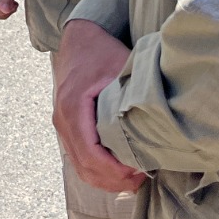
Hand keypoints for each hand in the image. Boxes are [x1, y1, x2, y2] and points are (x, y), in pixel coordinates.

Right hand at [53, 20, 146, 192]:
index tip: (138, 172)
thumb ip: (131, 95)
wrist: (79, 39)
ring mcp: (62, 125)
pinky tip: (119, 169)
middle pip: (84, 166)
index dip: (114, 170)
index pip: (90, 154)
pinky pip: (78, 158)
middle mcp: (63, 120)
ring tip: (133, 178)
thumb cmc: (101, 51)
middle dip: (113, 180)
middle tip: (141, 179)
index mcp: (73, 108)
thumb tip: (156, 122)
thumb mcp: (119, 68)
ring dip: (106, 179)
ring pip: (80, 167)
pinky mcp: (67, 127)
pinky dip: (97, 170)